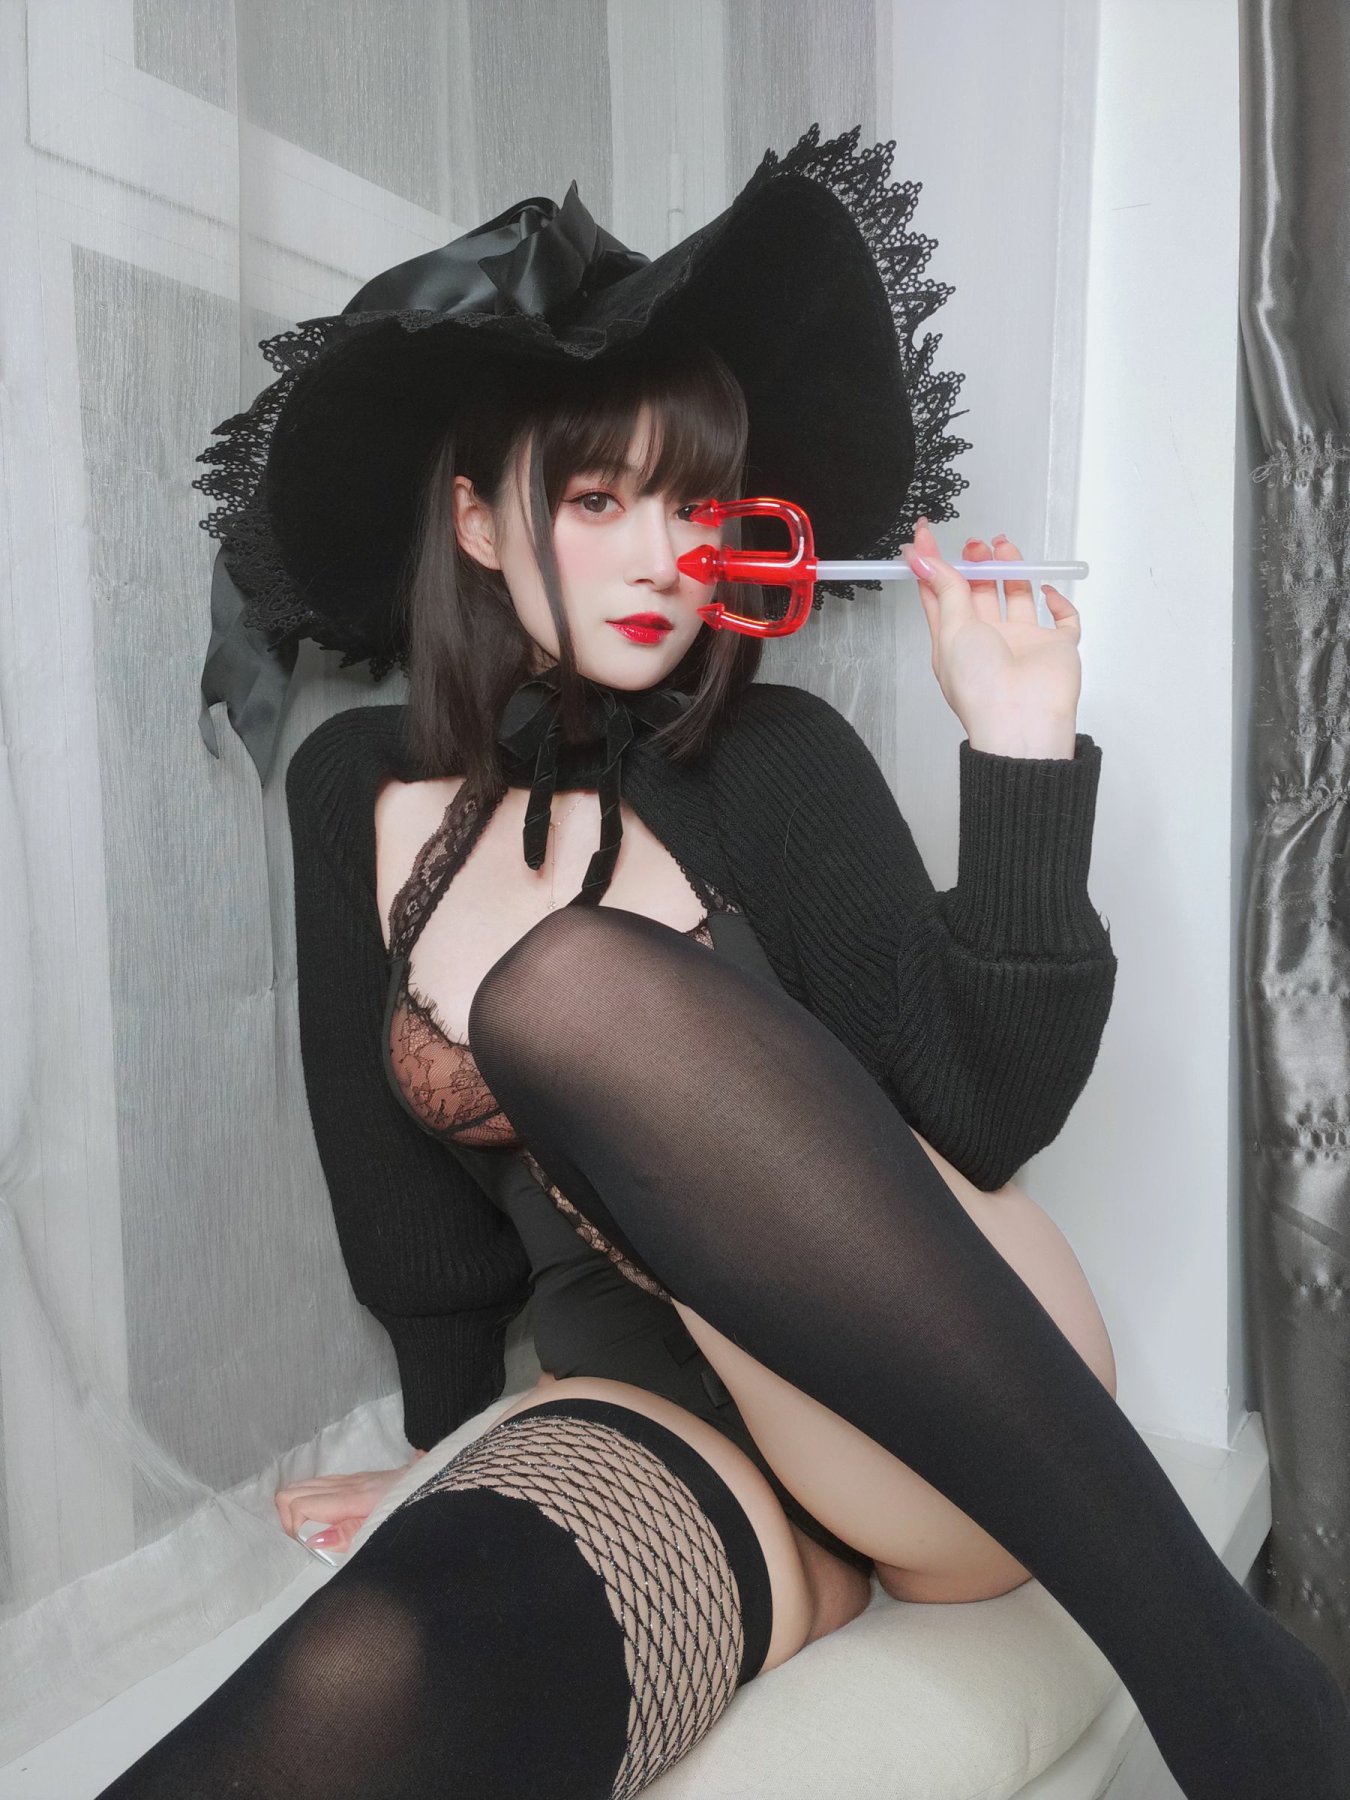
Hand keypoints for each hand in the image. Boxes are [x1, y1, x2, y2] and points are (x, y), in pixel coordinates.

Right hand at [274, 1449, 427, 1554]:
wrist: (441, 1483)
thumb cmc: (414, 1508)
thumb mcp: (383, 1529)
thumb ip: (348, 1535)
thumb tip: (312, 1540)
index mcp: (352, 1496)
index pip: (299, 1504)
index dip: (293, 1529)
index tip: (308, 1547)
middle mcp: (347, 1483)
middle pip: (292, 1491)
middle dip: (288, 1519)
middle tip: (305, 1542)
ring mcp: (350, 1479)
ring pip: (303, 1485)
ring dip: (297, 1510)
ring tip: (313, 1534)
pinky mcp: (356, 1479)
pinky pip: (319, 1485)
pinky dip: (309, 1502)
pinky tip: (324, 1521)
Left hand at [902, 519, 1080, 756]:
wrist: (1021, 719)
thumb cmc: (980, 686)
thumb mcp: (952, 630)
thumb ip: (945, 590)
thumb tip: (921, 558)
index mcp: (957, 641)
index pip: (941, 595)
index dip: (932, 565)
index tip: (923, 535)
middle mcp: (989, 641)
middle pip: (981, 593)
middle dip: (977, 564)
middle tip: (975, 544)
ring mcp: (1023, 644)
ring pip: (1019, 597)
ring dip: (1012, 570)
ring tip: (1003, 547)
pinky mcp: (1055, 647)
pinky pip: (1064, 620)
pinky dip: (1060, 603)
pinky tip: (1049, 591)